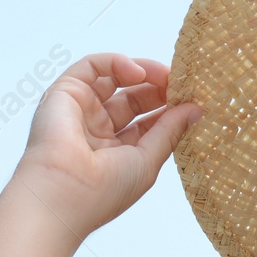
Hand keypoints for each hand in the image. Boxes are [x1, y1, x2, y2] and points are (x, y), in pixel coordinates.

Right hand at [12, 53, 202, 237]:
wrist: (62, 194)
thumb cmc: (103, 190)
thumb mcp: (148, 161)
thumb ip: (170, 131)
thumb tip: (195, 109)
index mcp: (116, 153)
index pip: (147, 122)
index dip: (170, 109)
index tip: (193, 100)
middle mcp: (97, 131)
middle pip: (134, 98)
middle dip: (160, 88)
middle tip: (182, 84)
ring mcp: (81, 111)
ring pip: (114, 78)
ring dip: (144, 71)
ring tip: (166, 75)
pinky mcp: (64, 93)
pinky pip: (92, 66)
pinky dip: (117, 62)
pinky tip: (137, 72)